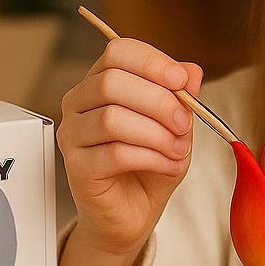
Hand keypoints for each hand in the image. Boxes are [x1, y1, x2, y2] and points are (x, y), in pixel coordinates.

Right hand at [56, 37, 202, 265]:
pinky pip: (113, 154)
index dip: (152, 62)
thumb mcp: (176, 126)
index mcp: (101, 81)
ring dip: (155, 134)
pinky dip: (150, 157)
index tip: (182, 81)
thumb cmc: (151, 164)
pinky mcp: (76, 167)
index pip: (117, 51)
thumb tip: (192, 71)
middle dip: (158, 101)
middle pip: (111, 83)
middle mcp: (78, 102)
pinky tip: (168, 165)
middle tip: (184, 123)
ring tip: (179, 149)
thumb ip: (182, 97)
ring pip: (111, 119)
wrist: (134, 213)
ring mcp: (72, 135)